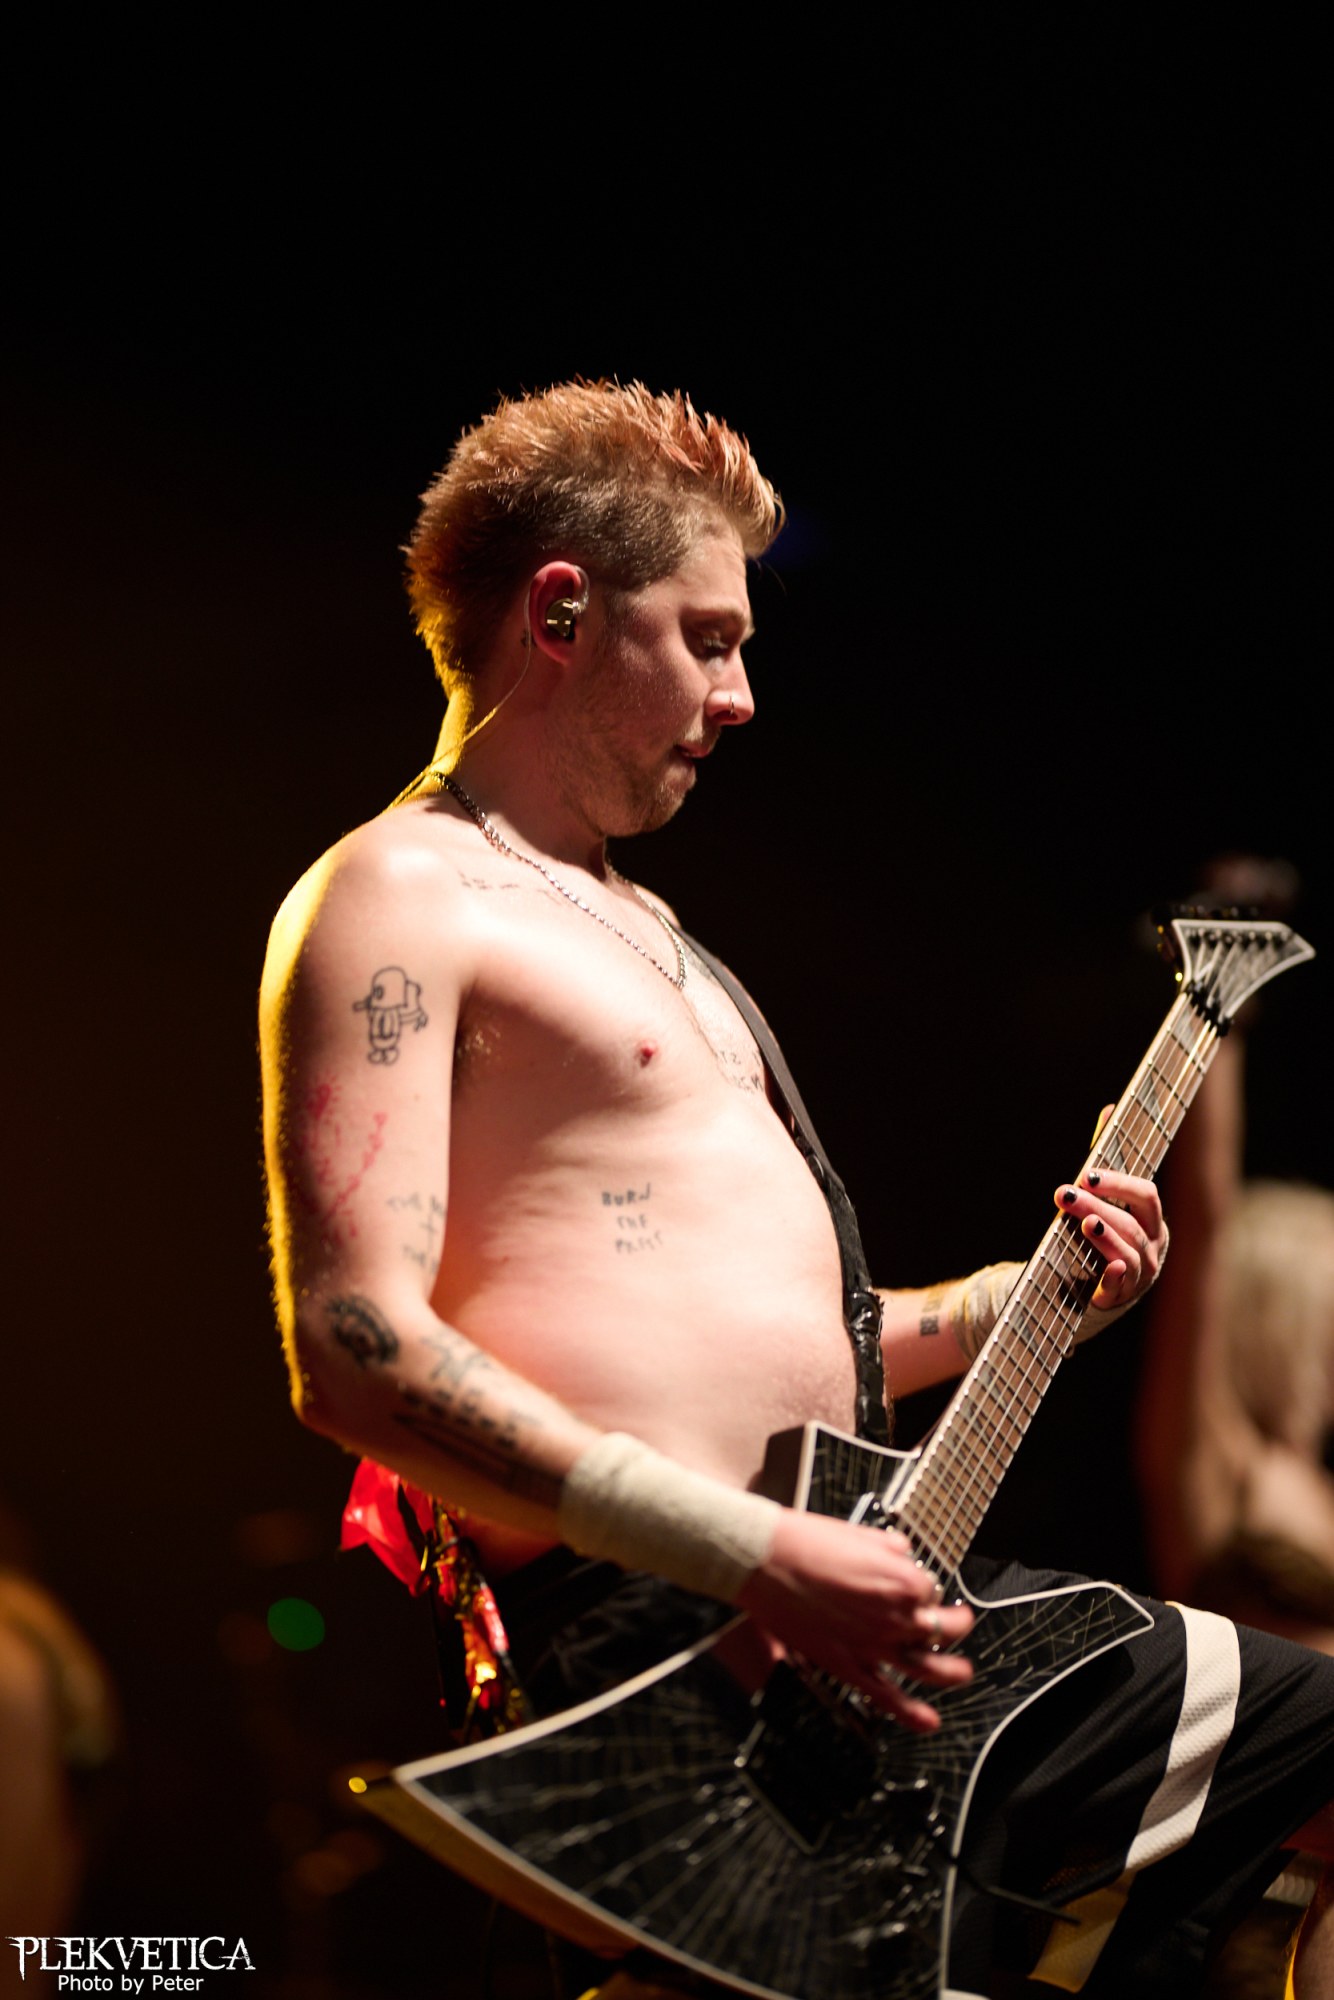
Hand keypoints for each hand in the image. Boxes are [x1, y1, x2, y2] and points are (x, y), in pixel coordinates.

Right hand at [736, 1508, 973, 1731]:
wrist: (766, 1560)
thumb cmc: (806, 1542)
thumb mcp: (861, 1533)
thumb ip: (891, 1548)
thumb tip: (902, 1553)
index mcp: (903, 1581)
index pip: (931, 1590)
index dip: (924, 1586)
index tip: (914, 1583)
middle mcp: (896, 1617)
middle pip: (942, 1629)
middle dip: (956, 1625)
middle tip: (958, 1621)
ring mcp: (873, 1645)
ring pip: (927, 1668)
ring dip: (952, 1673)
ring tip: (962, 1672)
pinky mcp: (847, 1665)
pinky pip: (886, 1696)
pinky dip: (911, 1713)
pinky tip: (927, 1721)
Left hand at [1054, 1122, 1168, 1319]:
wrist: (1098, 1285)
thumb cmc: (1105, 1232)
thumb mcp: (1107, 1196)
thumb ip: (1107, 1158)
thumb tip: (1110, 1108)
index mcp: (1152, 1219)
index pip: (1146, 1195)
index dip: (1118, 1183)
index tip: (1086, 1173)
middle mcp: (1153, 1246)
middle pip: (1133, 1222)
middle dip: (1099, 1205)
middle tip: (1065, 1194)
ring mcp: (1141, 1273)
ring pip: (1129, 1252)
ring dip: (1105, 1235)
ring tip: (1084, 1222)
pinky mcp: (1121, 1295)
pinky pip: (1123, 1286)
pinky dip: (1116, 1277)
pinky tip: (1107, 1267)